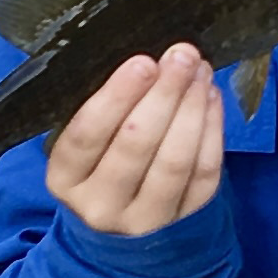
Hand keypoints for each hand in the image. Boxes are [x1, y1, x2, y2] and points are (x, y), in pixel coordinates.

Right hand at [45, 43, 223, 236]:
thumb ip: (109, 105)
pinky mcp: (182, 221)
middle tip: (182, 56)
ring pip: (173, 162)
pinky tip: (211, 97)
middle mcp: (100, 206)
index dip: (116, 96)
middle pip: (135, 146)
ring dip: (192, 109)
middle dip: (164, 94)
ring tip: (200, 72)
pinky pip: (203, 174)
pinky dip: (211, 130)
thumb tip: (153, 61)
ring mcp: (143, 220)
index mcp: (65, 178)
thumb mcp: (86, 137)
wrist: (118, 221)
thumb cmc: (99, 158)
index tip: (143, 62)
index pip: (86, 135)